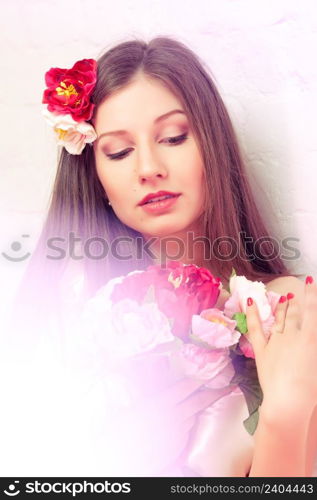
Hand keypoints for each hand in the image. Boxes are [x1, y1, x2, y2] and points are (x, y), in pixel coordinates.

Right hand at [112, 377, 234, 474]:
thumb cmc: (119, 433)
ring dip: (194, 409)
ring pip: (191, 416)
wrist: (122, 461)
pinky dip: (184, 425)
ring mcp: (177, 434)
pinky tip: (176, 423)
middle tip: (228, 385)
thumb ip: (143, 391)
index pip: (186, 387)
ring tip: (196, 402)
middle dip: (215, 392)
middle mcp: (173, 418)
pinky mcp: (177, 448)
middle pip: (199, 401)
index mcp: (161, 404)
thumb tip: (149, 371)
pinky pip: (184, 432)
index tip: (212, 371)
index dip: (200, 378)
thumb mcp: (128, 407)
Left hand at [246, 276, 316, 423]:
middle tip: (294, 294)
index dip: (311, 294)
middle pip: (294, 314)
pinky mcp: (262, 351)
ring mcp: (276, 342)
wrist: (289, 401)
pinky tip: (250, 302)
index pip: (312, 311)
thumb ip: (312, 343)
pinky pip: (255, 329)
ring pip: (278, 319)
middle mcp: (293, 336)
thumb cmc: (311, 388)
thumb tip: (309, 335)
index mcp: (311, 338)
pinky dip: (252, 314)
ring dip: (281, 307)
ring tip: (283, 297)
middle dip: (295, 302)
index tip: (310, 281)